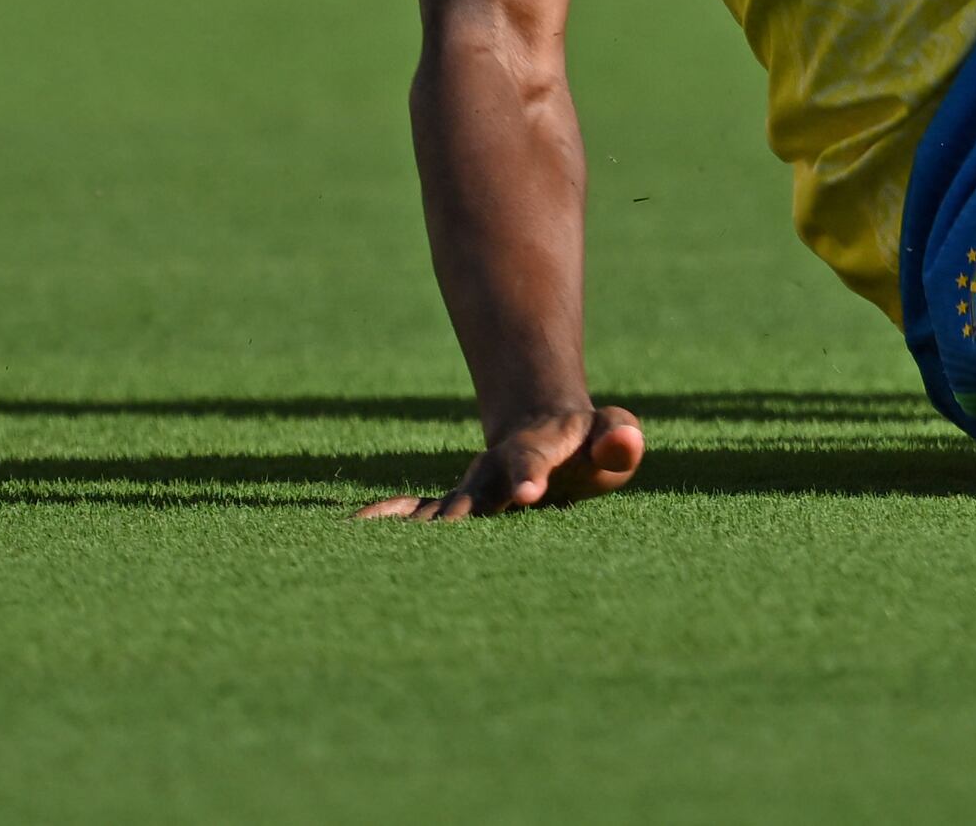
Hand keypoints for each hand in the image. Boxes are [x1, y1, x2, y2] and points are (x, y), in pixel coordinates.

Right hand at [360, 400, 647, 521]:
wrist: (546, 426)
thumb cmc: (591, 442)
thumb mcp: (612, 434)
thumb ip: (619, 438)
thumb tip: (623, 441)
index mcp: (536, 454)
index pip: (531, 464)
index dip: (528, 476)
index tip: (527, 493)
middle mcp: (493, 470)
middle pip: (473, 496)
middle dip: (459, 520)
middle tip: (442, 542)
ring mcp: (470, 487)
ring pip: (438, 510)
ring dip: (414, 531)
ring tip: (374, 549)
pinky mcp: (455, 505)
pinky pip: (416, 513)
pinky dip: (386, 521)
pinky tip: (352, 532)